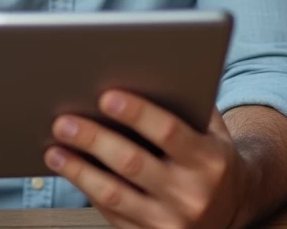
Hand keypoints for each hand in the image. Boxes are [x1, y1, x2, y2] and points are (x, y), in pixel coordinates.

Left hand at [46, 94, 251, 228]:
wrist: (231, 208)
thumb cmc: (212, 158)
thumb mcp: (213, 130)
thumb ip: (187, 104)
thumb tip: (144, 71)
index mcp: (210, 161)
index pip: (169, 132)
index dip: (137, 113)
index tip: (106, 96)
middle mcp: (191, 195)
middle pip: (133, 164)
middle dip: (94, 140)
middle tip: (64, 121)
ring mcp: (169, 222)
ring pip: (114, 195)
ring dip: (79, 170)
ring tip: (55, 149)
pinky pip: (111, 213)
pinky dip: (86, 189)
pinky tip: (69, 170)